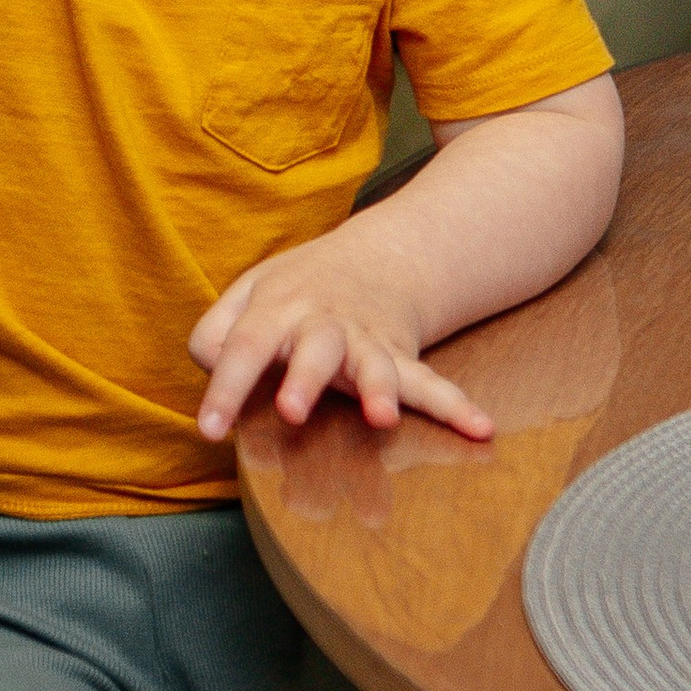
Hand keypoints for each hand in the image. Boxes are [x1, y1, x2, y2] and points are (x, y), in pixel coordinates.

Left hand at [189, 239, 496, 444]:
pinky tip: (481, 431)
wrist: (379, 259)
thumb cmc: (299, 291)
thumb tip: (211, 365)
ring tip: (382, 419)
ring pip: (376, 364)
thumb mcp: (249, 294)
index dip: (226, 385)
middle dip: (305, 379)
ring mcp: (368, 342)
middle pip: (315, 347)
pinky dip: (457, 407)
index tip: (210, 429)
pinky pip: (431, 383)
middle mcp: (325, 324)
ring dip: (380, 390)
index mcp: (280, 308)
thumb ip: (216, 330)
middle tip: (292, 412)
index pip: (245, 345)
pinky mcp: (402, 359)